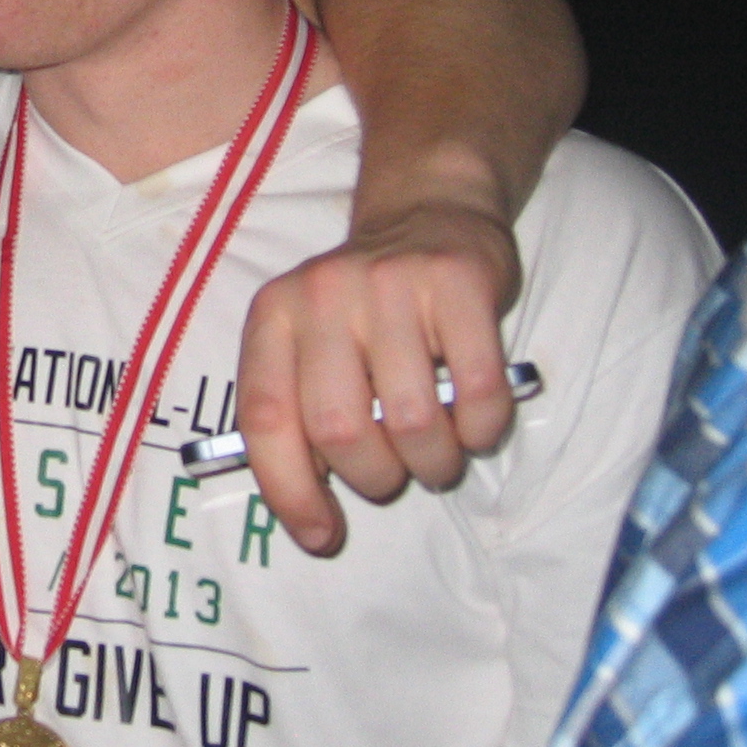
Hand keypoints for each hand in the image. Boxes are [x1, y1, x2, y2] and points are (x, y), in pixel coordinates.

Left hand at [233, 197, 519, 554]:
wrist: (429, 211)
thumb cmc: (363, 307)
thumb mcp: (307, 343)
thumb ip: (297, 412)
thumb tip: (310, 517)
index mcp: (273, 316)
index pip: (266, 419)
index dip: (289, 492)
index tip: (321, 535)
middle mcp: (323, 296)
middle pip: (339, 429)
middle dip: (374, 477)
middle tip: (394, 473)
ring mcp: (390, 284)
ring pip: (412, 421)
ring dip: (433, 462)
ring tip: (437, 451)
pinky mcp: (458, 282)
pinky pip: (477, 392)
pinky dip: (481, 429)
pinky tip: (474, 422)